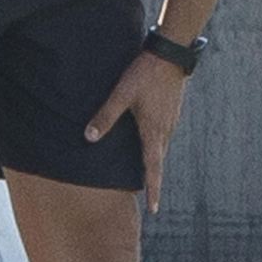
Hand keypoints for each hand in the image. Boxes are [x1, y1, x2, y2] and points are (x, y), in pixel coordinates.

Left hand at [84, 50, 187, 212]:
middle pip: (157, 159)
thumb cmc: (145, 74)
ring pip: (160, 146)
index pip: (153, 167)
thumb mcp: (122, 94)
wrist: (171, 53)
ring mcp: (171, 119)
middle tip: (147, 193)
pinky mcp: (172, 110)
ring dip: (153, 158)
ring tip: (145, 167)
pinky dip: (155, 142)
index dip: (153, 189)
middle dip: (152, 176)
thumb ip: (106, 115)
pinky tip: (148, 136)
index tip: (154, 208)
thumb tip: (89, 137)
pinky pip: (163, 133)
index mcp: (153, 130)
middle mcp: (165, 129)